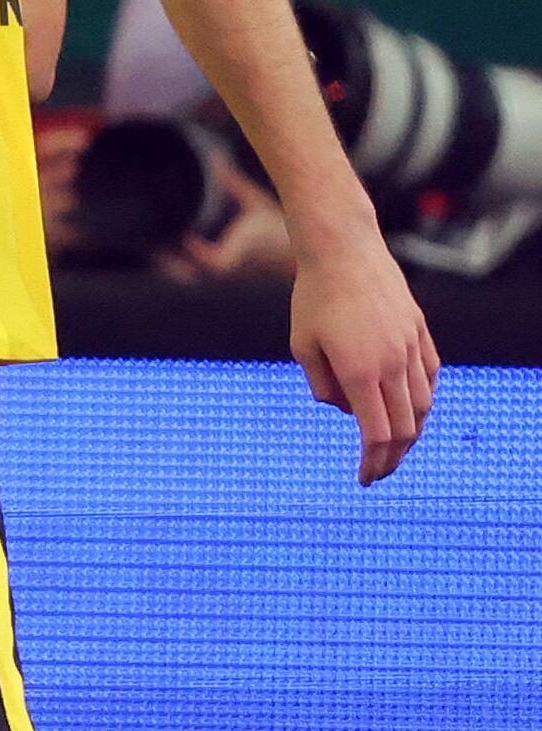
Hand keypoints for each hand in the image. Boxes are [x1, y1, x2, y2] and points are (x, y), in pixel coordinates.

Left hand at [290, 227, 438, 482]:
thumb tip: (345, 412)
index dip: (372, 463)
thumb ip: (323, 386)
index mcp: (360, 371)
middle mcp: (393, 363)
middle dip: (392, 458)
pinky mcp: (421, 332)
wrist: (344, 250)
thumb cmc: (313, 297)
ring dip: (411, 432)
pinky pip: (429, 377)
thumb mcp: (302, 346)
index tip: (364, 480)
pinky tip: (409, 409)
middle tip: (377, 473)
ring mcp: (412, 347)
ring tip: (392, 446)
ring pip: (423, 405)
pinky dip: (421, 400)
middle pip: (406, 428)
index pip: (376, 434)